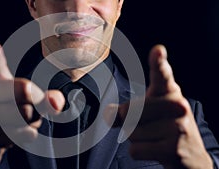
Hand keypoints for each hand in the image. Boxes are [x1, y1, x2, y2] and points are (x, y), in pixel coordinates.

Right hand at [0, 39, 64, 168]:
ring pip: (26, 114)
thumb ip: (41, 96)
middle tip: (36, 105)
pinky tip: (14, 134)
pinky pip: (23, 134)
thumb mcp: (18, 100)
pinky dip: (27, 135)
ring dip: (32, 121)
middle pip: (25, 90)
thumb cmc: (1, 115)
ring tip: (19, 122)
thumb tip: (57, 101)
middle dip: (39, 100)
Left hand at [115, 45, 212, 168]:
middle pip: (128, 111)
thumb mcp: (146, 113)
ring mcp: (177, 127)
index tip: (157, 50)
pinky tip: (157, 149)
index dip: (158, 62)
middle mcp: (176, 106)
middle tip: (150, 126)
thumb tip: (107, 113)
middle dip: (130, 122)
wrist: (190, 155)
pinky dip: (139, 152)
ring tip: (156, 138)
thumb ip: (124, 110)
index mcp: (169, 91)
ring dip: (136, 139)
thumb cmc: (163, 128)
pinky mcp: (173, 148)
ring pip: (130, 132)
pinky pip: (135, 149)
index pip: (162, 75)